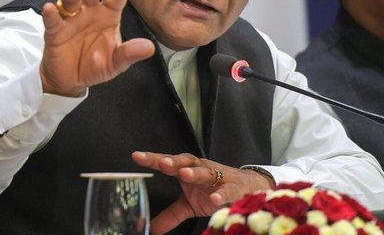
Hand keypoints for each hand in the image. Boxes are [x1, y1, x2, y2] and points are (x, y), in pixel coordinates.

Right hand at [39, 0, 154, 95]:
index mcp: (108, 15)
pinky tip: (50, 8)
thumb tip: (150, 48)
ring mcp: (71, 20)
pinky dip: (51, 15)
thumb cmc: (96, 65)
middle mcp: (90, 12)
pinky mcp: (55, 32)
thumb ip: (130, 53)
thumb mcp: (116, 62)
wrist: (72, 81)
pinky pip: (53, 21)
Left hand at [132, 151, 274, 234]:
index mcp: (188, 170)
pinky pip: (227, 191)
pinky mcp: (234, 188)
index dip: (153, 159)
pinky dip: (221, 195)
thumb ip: (171, 214)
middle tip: (162, 163)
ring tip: (184, 174)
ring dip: (195, 172)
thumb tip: (150, 228)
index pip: (168, 163)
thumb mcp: (190, 204)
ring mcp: (218, 177)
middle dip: (174, 162)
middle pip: (185, 162)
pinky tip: (215, 199)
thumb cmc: (214, 191)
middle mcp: (202, 169)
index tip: (136, 156)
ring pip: (205, 172)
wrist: (247, 187)